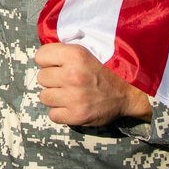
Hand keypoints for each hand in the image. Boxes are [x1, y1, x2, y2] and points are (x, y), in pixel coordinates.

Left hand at [34, 42, 150, 125]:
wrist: (127, 93)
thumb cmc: (104, 71)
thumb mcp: (86, 52)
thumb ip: (63, 51)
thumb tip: (41, 56)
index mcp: (75, 55)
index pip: (40, 56)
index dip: (48, 61)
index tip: (58, 65)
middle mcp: (73, 75)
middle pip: (41, 78)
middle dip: (52, 79)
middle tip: (67, 81)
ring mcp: (74, 97)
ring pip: (44, 97)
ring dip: (54, 96)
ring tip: (69, 94)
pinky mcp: (76, 116)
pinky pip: (52, 115)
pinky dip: (60, 112)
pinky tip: (71, 106)